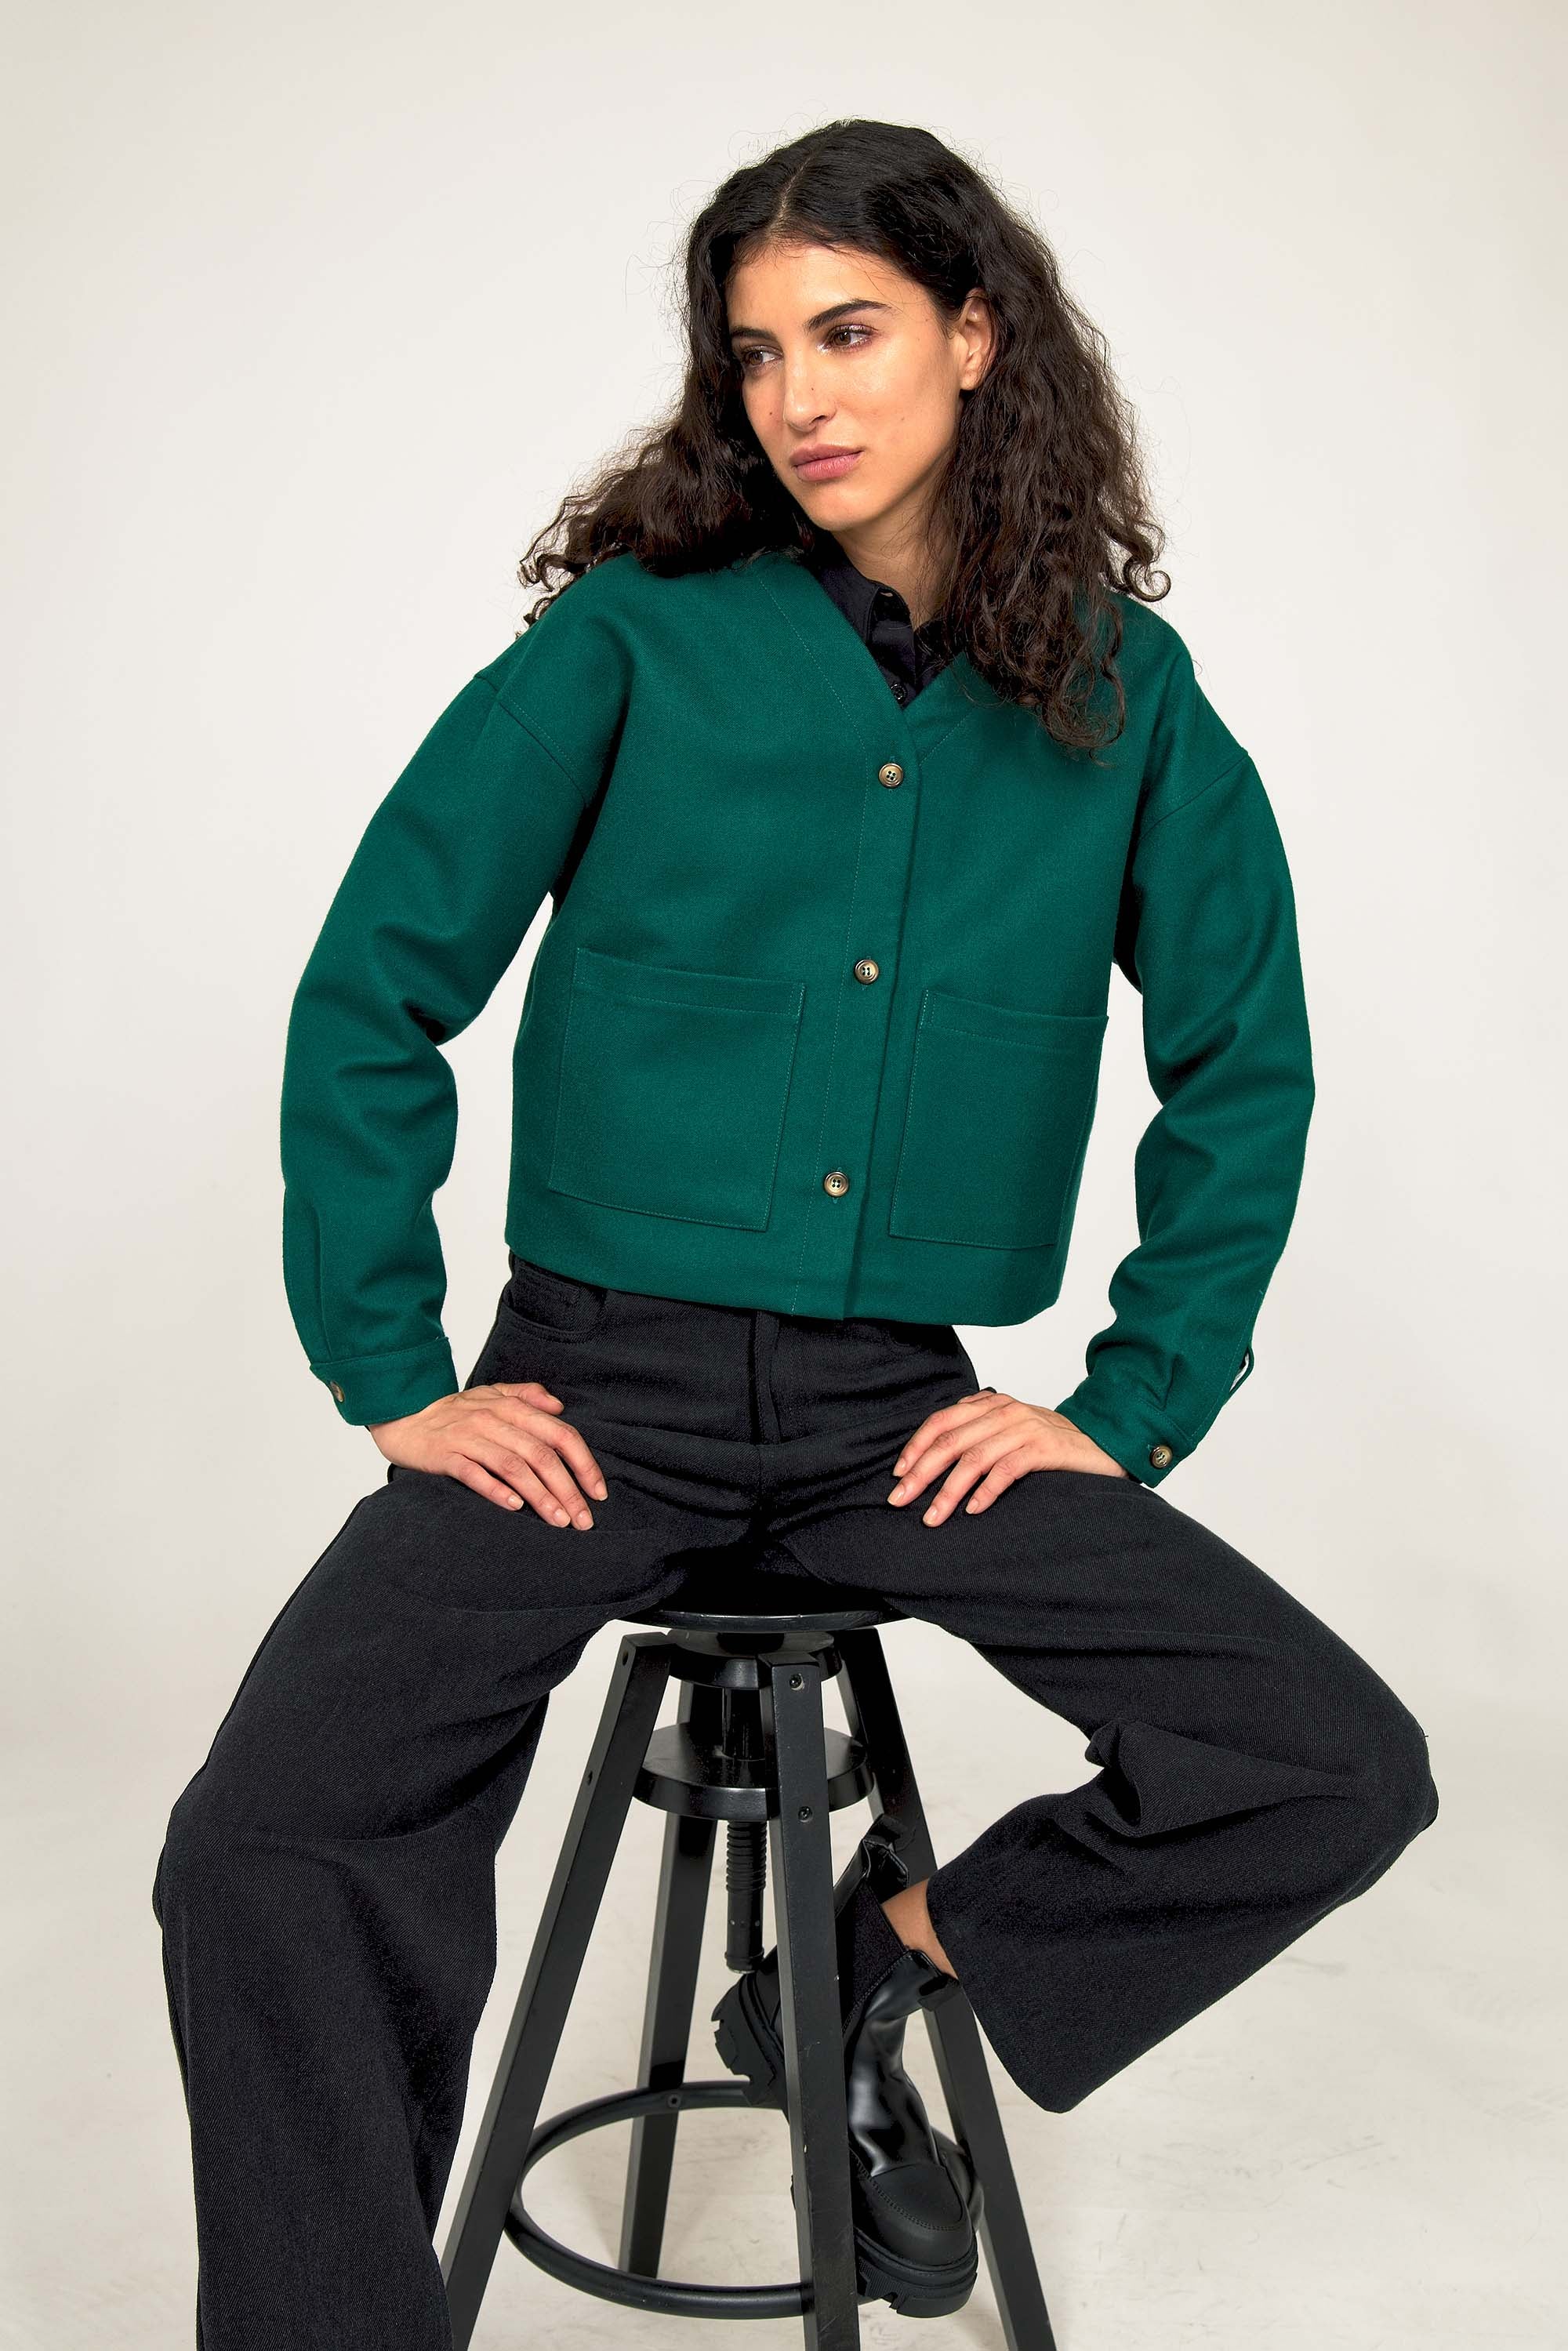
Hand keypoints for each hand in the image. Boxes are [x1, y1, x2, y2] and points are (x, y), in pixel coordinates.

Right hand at [368, 1381, 609, 1525]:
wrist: (403, 1415)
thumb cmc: (454, 1412)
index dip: (583, 1463)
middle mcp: (493, 1420)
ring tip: (558, 1521)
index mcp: (511, 1407)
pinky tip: (514, 1507)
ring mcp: (468, 1437)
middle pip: (541, 1455)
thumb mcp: (492, 1395)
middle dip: (567, 1489)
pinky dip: (495, 1489)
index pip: (559, 1434)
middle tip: (583, 1520)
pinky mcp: (445, 1455)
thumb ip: (527, 1396)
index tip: (598, 1493)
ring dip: (540, 1495)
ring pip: (513, 1466)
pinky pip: (474, 1473)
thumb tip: (560, 1408)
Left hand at [886, 1388, 1131, 1524]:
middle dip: (920, 1473)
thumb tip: (938, 1451)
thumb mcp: (1013, 1431)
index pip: (942, 1421)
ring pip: (974, 1458)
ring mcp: (1026, 1428)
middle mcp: (1005, 1412)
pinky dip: (987, 1490)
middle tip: (899, 1500)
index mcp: (992, 1405)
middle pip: (951, 1441)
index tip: (898, 1474)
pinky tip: (973, 1510)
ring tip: (932, 1517)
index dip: (916, 1447)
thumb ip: (981, 1431)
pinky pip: (1008, 1468)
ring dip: (948, 1490)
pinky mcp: (1047, 1448)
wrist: (1107, 1444)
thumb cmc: (1055, 1444)